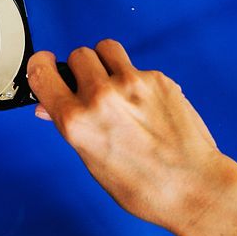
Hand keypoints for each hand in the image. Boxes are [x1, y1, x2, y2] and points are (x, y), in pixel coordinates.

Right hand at [27, 40, 236, 235]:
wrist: (195, 188)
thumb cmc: (145, 187)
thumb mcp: (93, 161)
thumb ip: (71, 127)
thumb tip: (50, 108)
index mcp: (76, 121)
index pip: (41, 71)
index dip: (41, 65)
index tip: (46, 65)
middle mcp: (100, 97)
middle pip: (78, 54)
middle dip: (81, 69)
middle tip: (90, 87)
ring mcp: (132, 83)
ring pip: (106, 48)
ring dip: (106, 62)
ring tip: (116, 84)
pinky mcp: (159, 79)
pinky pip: (138, 67)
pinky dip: (137, 81)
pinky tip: (147, 105)